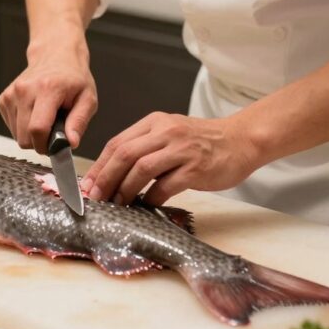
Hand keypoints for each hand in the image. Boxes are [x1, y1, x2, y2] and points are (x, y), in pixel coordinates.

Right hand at [0, 40, 96, 154]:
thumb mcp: (88, 98)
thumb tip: (71, 143)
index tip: (56, 146)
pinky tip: (34, 114)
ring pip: (16, 135)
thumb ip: (79, 121)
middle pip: (24, 137)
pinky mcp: (4, 99)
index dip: (45, 145)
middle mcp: (25, 90)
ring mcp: (11, 94)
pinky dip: (23, 127)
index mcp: (47, 89)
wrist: (55, 55)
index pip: (37, 129)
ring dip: (31, 134)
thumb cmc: (73, 78)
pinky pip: (11, 127)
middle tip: (54, 131)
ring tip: (45, 118)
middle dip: (39, 142)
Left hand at [81, 112, 259, 205]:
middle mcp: (166, 132)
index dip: (100, 166)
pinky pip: (166, 185)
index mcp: (154, 123)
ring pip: (141, 169)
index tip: (88, 185)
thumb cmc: (202, 142)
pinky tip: (147, 205)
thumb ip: (144, 147)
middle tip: (96, 197)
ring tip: (117, 204)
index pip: (117, 143)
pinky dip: (152, 197)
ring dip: (125, 189)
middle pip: (124, 154)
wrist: (240, 140)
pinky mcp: (196, 168)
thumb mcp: (169, 134)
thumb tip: (113, 174)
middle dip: (106, 179)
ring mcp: (181, 149)